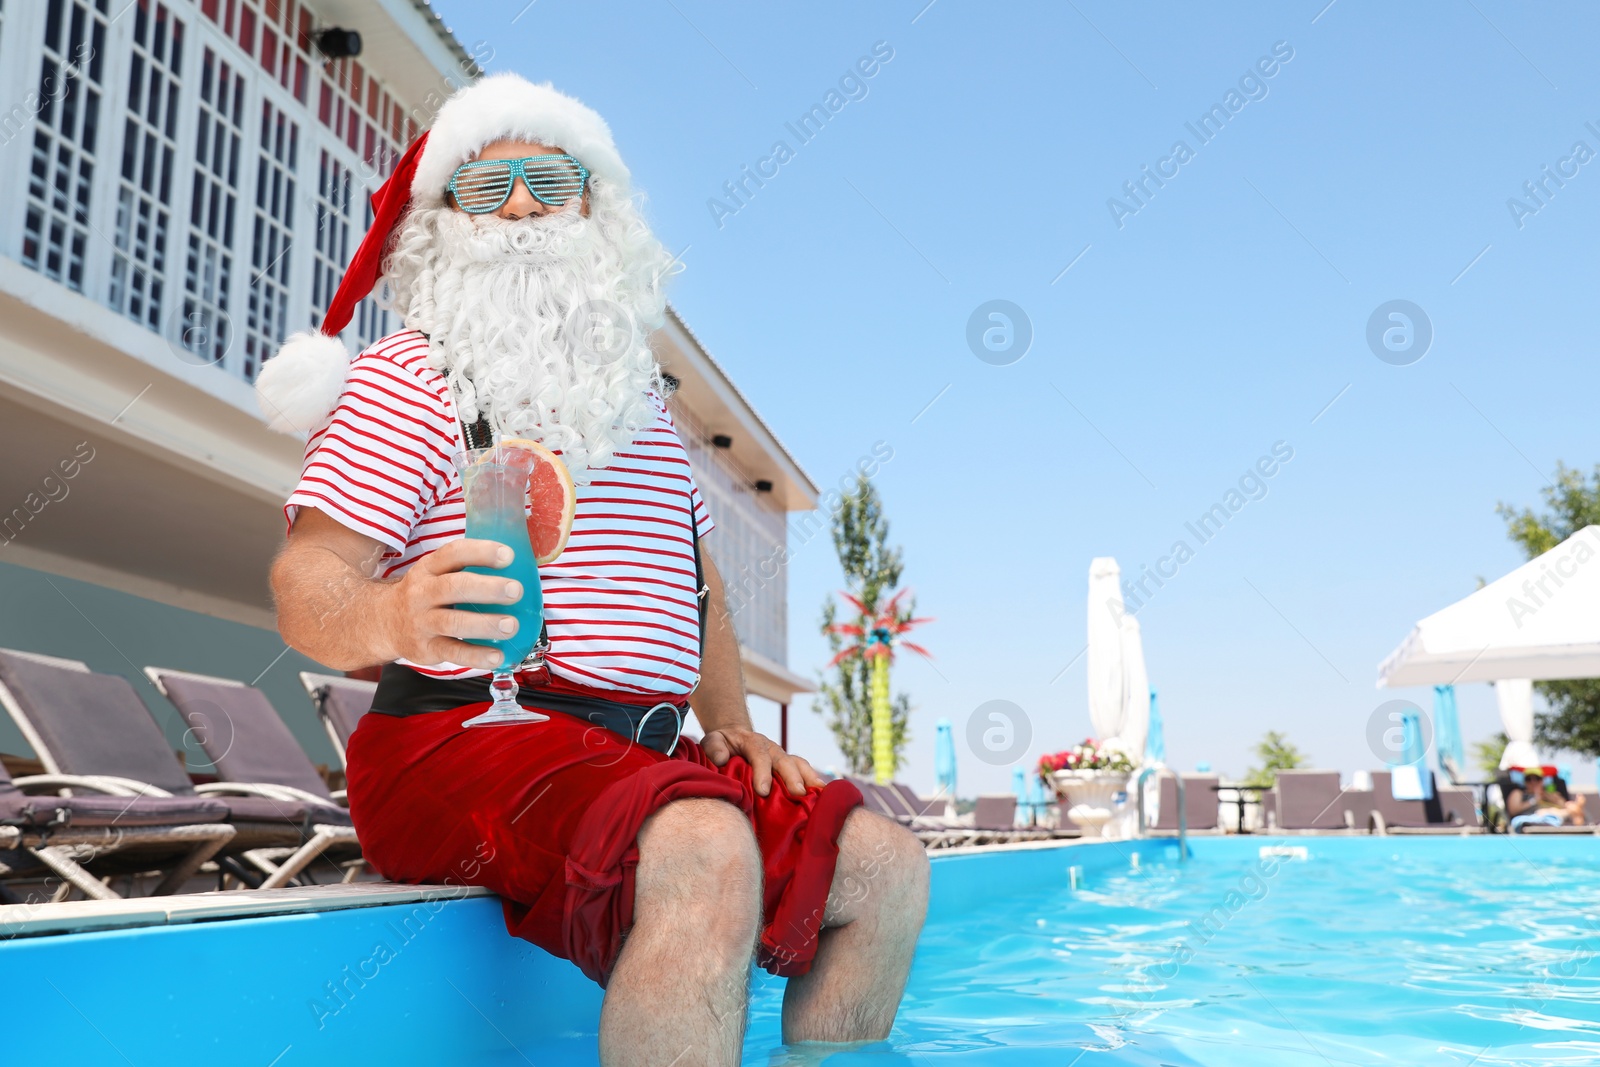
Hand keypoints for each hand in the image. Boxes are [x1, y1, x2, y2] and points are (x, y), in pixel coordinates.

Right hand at [380, 538, 525, 669]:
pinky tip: (498, 656)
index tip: (508, 555)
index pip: (453, 553)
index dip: (481, 552)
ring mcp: (422, 622)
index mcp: (429, 568)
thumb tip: (519, 569)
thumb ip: (466, 570)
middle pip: (454, 587)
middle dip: (487, 588)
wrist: (383, 623)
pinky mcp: (425, 648)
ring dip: (485, 624)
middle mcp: (422, 592)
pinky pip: (452, 652)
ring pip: (453, 621)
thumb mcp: (435, 574)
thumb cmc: (425, 595)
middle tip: (516, 591)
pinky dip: (476, 656)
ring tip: (511, 625)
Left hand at [701, 727, 825, 797]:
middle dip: (792, 777)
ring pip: (799, 764)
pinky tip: (825, 796)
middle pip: (785, 760)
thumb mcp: (713, 740)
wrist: (736, 737)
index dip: (763, 772)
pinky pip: (805, 772)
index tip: (763, 791)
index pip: (759, 755)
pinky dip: (815, 782)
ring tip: (819, 794)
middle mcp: (772, 749)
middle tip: (798, 793)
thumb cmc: (723, 744)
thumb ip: (714, 747)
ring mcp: (783, 757)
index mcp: (753, 742)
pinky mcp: (789, 766)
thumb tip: (721, 759)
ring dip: (809, 778)